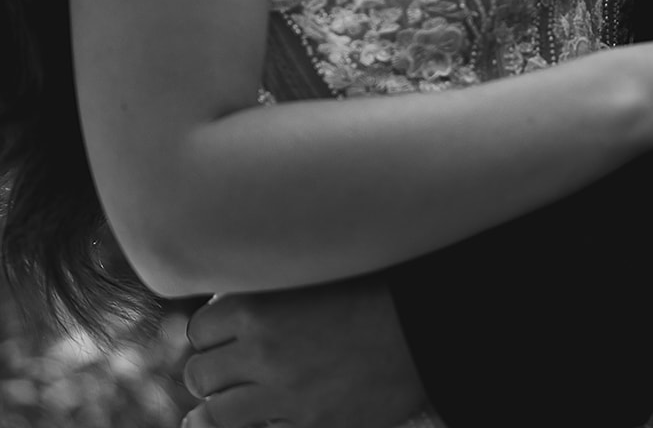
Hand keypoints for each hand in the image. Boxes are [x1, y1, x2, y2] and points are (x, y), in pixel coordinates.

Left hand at [182, 277, 426, 427]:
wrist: (420, 325)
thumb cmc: (369, 290)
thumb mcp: (308, 275)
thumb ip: (264, 290)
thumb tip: (223, 308)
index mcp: (258, 307)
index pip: (197, 331)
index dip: (209, 334)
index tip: (222, 336)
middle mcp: (262, 352)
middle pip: (200, 374)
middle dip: (211, 372)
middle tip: (227, 368)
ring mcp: (284, 396)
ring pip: (217, 415)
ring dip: (221, 407)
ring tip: (230, 402)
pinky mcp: (308, 427)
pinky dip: (254, 427)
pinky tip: (256, 421)